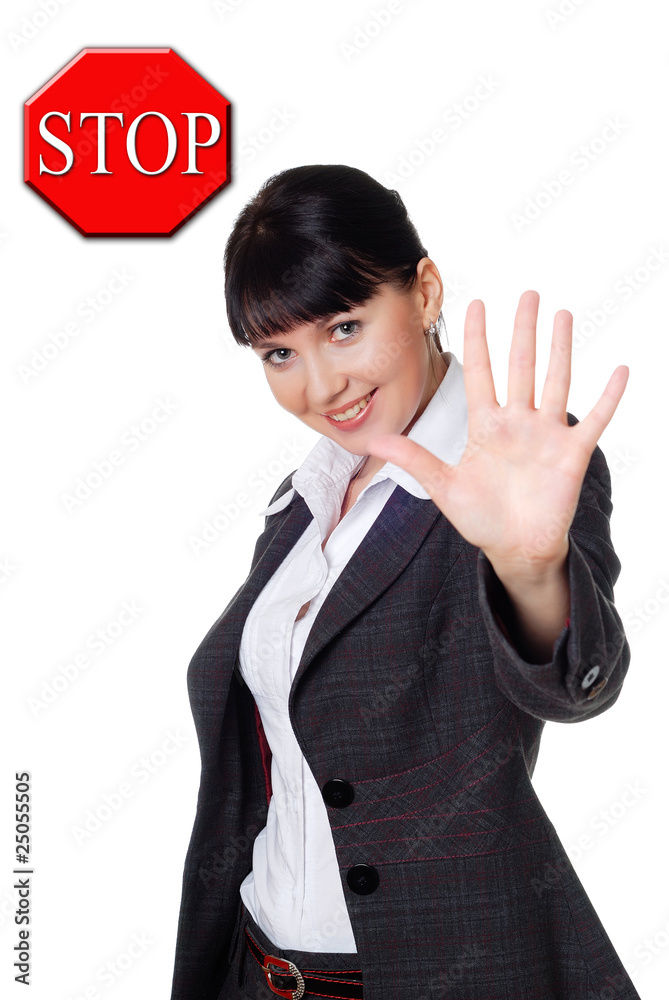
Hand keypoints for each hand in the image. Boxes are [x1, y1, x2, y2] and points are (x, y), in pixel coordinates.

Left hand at [366, 290, 628, 575]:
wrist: (515, 550)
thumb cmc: (482, 519)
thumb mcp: (444, 487)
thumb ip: (414, 460)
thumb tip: (372, 443)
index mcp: (486, 426)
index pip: (480, 372)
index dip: (479, 338)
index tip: (476, 303)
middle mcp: (518, 422)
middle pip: (521, 366)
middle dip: (523, 330)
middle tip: (528, 293)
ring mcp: (547, 435)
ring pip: (556, 382)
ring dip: (560, 349)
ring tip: (562, 314)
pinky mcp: (572, 454)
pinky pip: (595, 420)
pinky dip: (609, 397)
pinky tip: (620, 370)